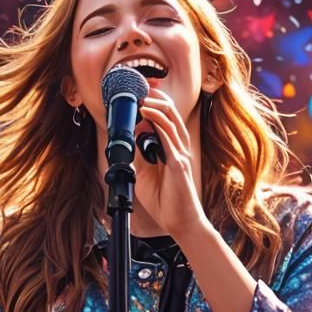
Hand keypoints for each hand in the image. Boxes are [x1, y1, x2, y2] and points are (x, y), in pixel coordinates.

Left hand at [134, 88, 208, 239]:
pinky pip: (169, 137)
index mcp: (173, 149)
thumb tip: (130, 137)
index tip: (140, 95)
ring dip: (156, 105)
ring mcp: (181, 155)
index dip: (155, 104)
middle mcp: (179, 148)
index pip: (166, 120)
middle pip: (172, 114)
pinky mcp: (179, 164)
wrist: (181, 223)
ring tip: (142, 96)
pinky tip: (147, 113)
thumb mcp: (143, 174)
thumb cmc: (166, 201)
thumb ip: (138, 155)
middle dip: (156, 98)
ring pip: (171, 121)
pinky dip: (157, 122)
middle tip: (141, 88)